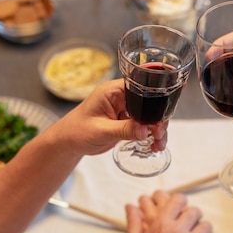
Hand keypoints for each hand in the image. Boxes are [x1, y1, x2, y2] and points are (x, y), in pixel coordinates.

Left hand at [48, 79, 167, 155]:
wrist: (68, 143)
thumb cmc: (76, 131)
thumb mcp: (100, 131)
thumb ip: (123, 129)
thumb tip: (145, 130)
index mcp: (113, 91)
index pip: (141, 87)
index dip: (156, 98)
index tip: (164, 113)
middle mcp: (122, 97)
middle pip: (150, 103)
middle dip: (158, 119)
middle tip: (159, 134)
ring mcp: (126, 110)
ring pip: (150, 116)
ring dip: (157, 129)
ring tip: (159, 144)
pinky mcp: (127, 122)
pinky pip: (145, 126)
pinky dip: (151, 135)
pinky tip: (154, 145)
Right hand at [125, 191, 212, 232]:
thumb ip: (134, 222)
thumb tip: (130, 206)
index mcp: (162, 224)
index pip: (178, 200)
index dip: (179, 201)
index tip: (178, 206)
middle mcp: (179, 231)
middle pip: (194, 211)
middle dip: (191, 214)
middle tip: (187, 221)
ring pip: (205, 225)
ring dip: (200, 227)